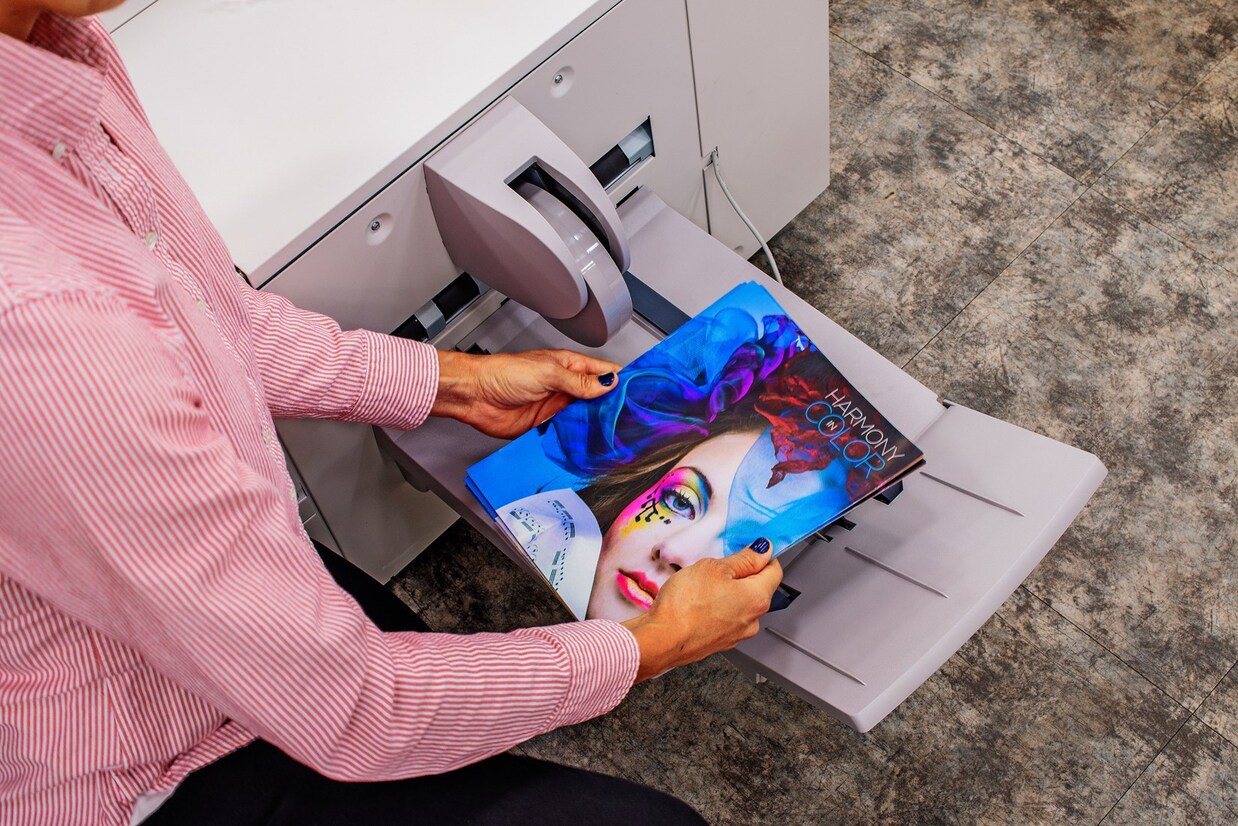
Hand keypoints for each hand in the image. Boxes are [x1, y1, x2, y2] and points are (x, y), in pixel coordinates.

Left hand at [431, 349, 621, 438]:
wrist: (475, 395)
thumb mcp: (547, 373)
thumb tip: (608, 384)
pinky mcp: (547, 428)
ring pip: (586, 419)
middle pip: (600, 399)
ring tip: (616, 435)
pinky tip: (589, 445)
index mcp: (570, 367)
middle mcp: (567, 388)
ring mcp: (558, 408)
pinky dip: (578, 440)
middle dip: (614, 408)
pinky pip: (569, 435)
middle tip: (633, 420)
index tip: (642, 392)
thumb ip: (579, 382)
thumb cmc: (504, 373)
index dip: (623, 381)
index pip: (605, 372)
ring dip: (597, 426)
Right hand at [621, 540, 782, 681]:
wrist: (662, 639)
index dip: (763, 555)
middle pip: (757, 588)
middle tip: (718, 566)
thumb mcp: (714, 567)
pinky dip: (717, 608)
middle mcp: (753, 619)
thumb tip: (762, 551)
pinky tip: (698, 602)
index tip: (749, 548)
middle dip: (741, 574)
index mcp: (758, 597)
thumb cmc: (686, 603)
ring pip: (740, 604)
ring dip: (728, 592)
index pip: (774, 570)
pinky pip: (726, 618)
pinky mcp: (720, 642)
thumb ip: (743, 559)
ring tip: (703, 586)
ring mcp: (737, 634)